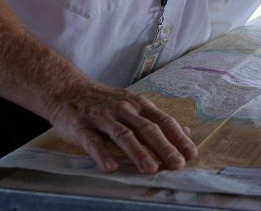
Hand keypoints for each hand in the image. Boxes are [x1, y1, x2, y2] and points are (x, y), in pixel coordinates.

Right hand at [45, 81, 197, 172]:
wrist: (68, 91)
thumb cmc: (105, 103)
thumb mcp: (134, 106)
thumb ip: (156, 120)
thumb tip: (184, 132)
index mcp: (138, 105)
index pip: (163, 121)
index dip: (178, 137)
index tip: (192, 153)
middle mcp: (123, 109)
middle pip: (147, 128)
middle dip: (164, 147)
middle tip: (177, 164)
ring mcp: (102, 117)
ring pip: (123, 135)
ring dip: (138, 152)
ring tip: (150, 169)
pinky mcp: (81, 127)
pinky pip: (93, 141)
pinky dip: (102, 154)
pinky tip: (111, 167)